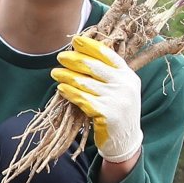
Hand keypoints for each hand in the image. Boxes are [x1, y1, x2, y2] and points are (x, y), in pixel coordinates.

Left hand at [51, 35, 141, 162]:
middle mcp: (125, 85)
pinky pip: (83, 100)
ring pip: (86, 83)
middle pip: (95, 67)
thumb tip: (82, 57)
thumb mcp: (119, 90)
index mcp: (128, 75)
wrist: (125, 142)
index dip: (91, 47)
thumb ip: (107, 75)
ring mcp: (117, 99)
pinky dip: (70, 93)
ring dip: (68, 76)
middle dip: (75, 60)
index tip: (76, 40)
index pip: (108, 56)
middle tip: (60, 57)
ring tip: (55, 73)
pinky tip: (61, 89)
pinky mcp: (107, 114)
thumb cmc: (117, 113)